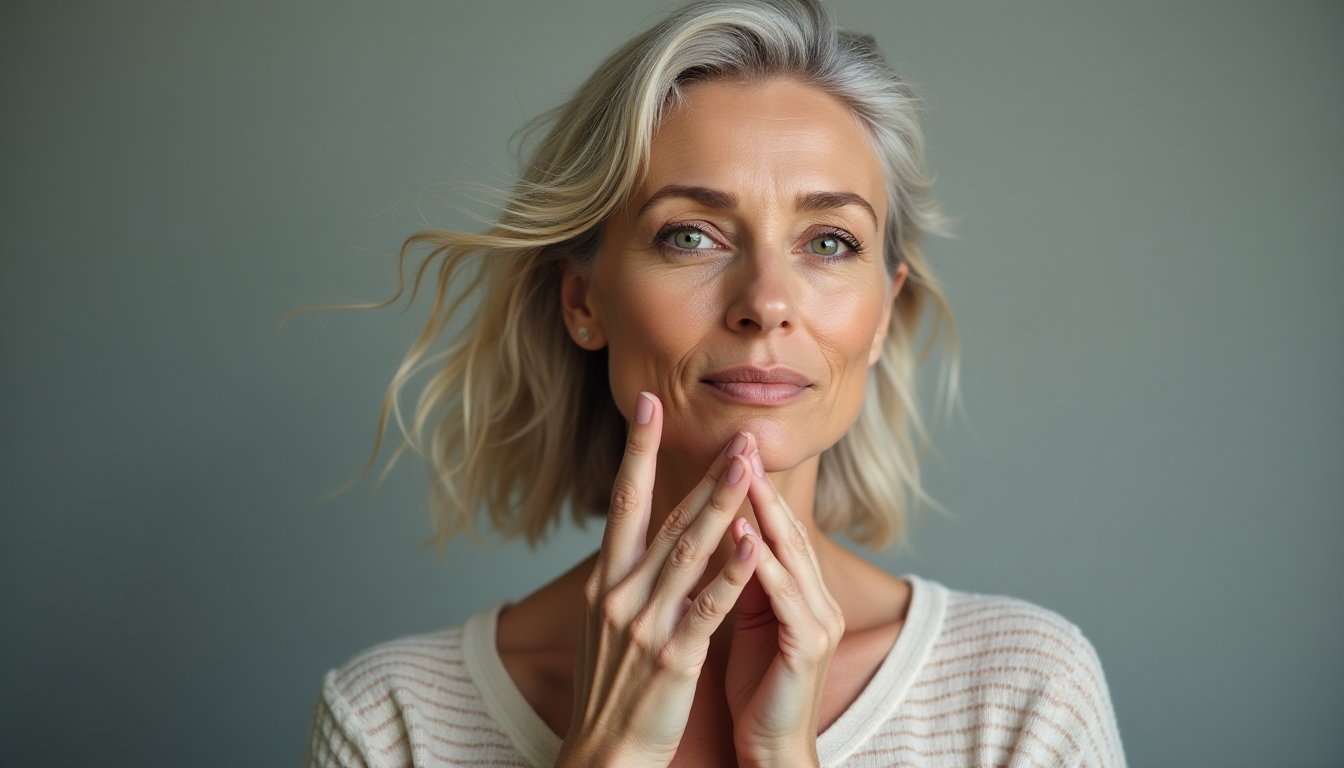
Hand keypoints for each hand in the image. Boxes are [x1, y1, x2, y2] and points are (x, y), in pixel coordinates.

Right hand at [556, 392, 763, 767]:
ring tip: (748, 466)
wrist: (601, 754)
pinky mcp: (673, 657)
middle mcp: (621, 594)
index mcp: (606, 583)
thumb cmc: (611, 691)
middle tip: (733, 433)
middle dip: (701, 471)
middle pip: (663, 516)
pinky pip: (707, 606)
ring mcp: (645, 624)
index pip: (622, 502)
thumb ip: (627, 579)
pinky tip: (753, 542)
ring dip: (721, 504)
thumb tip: (640, 537)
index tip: (648, 404)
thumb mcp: (608, 625)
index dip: (636, 450)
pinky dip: (731, 572)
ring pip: (688, 551)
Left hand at [724, 461, 844, 767]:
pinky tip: (749, 536)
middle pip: (788, 529)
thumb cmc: (757, 687)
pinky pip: (787, 596)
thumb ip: (741, 578)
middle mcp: (815, 597)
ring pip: (791, 554)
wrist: (771, 748)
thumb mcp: (745, 620)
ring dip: (767, 512)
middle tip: (741, 440)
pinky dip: (766, 564)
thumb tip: (719, 532)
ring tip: (743, 473)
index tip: (728, 446)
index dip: (753, 486)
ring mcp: (817, 619)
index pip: (775, 526)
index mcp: (797, 590)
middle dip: (763, 484)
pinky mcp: (808, 645)